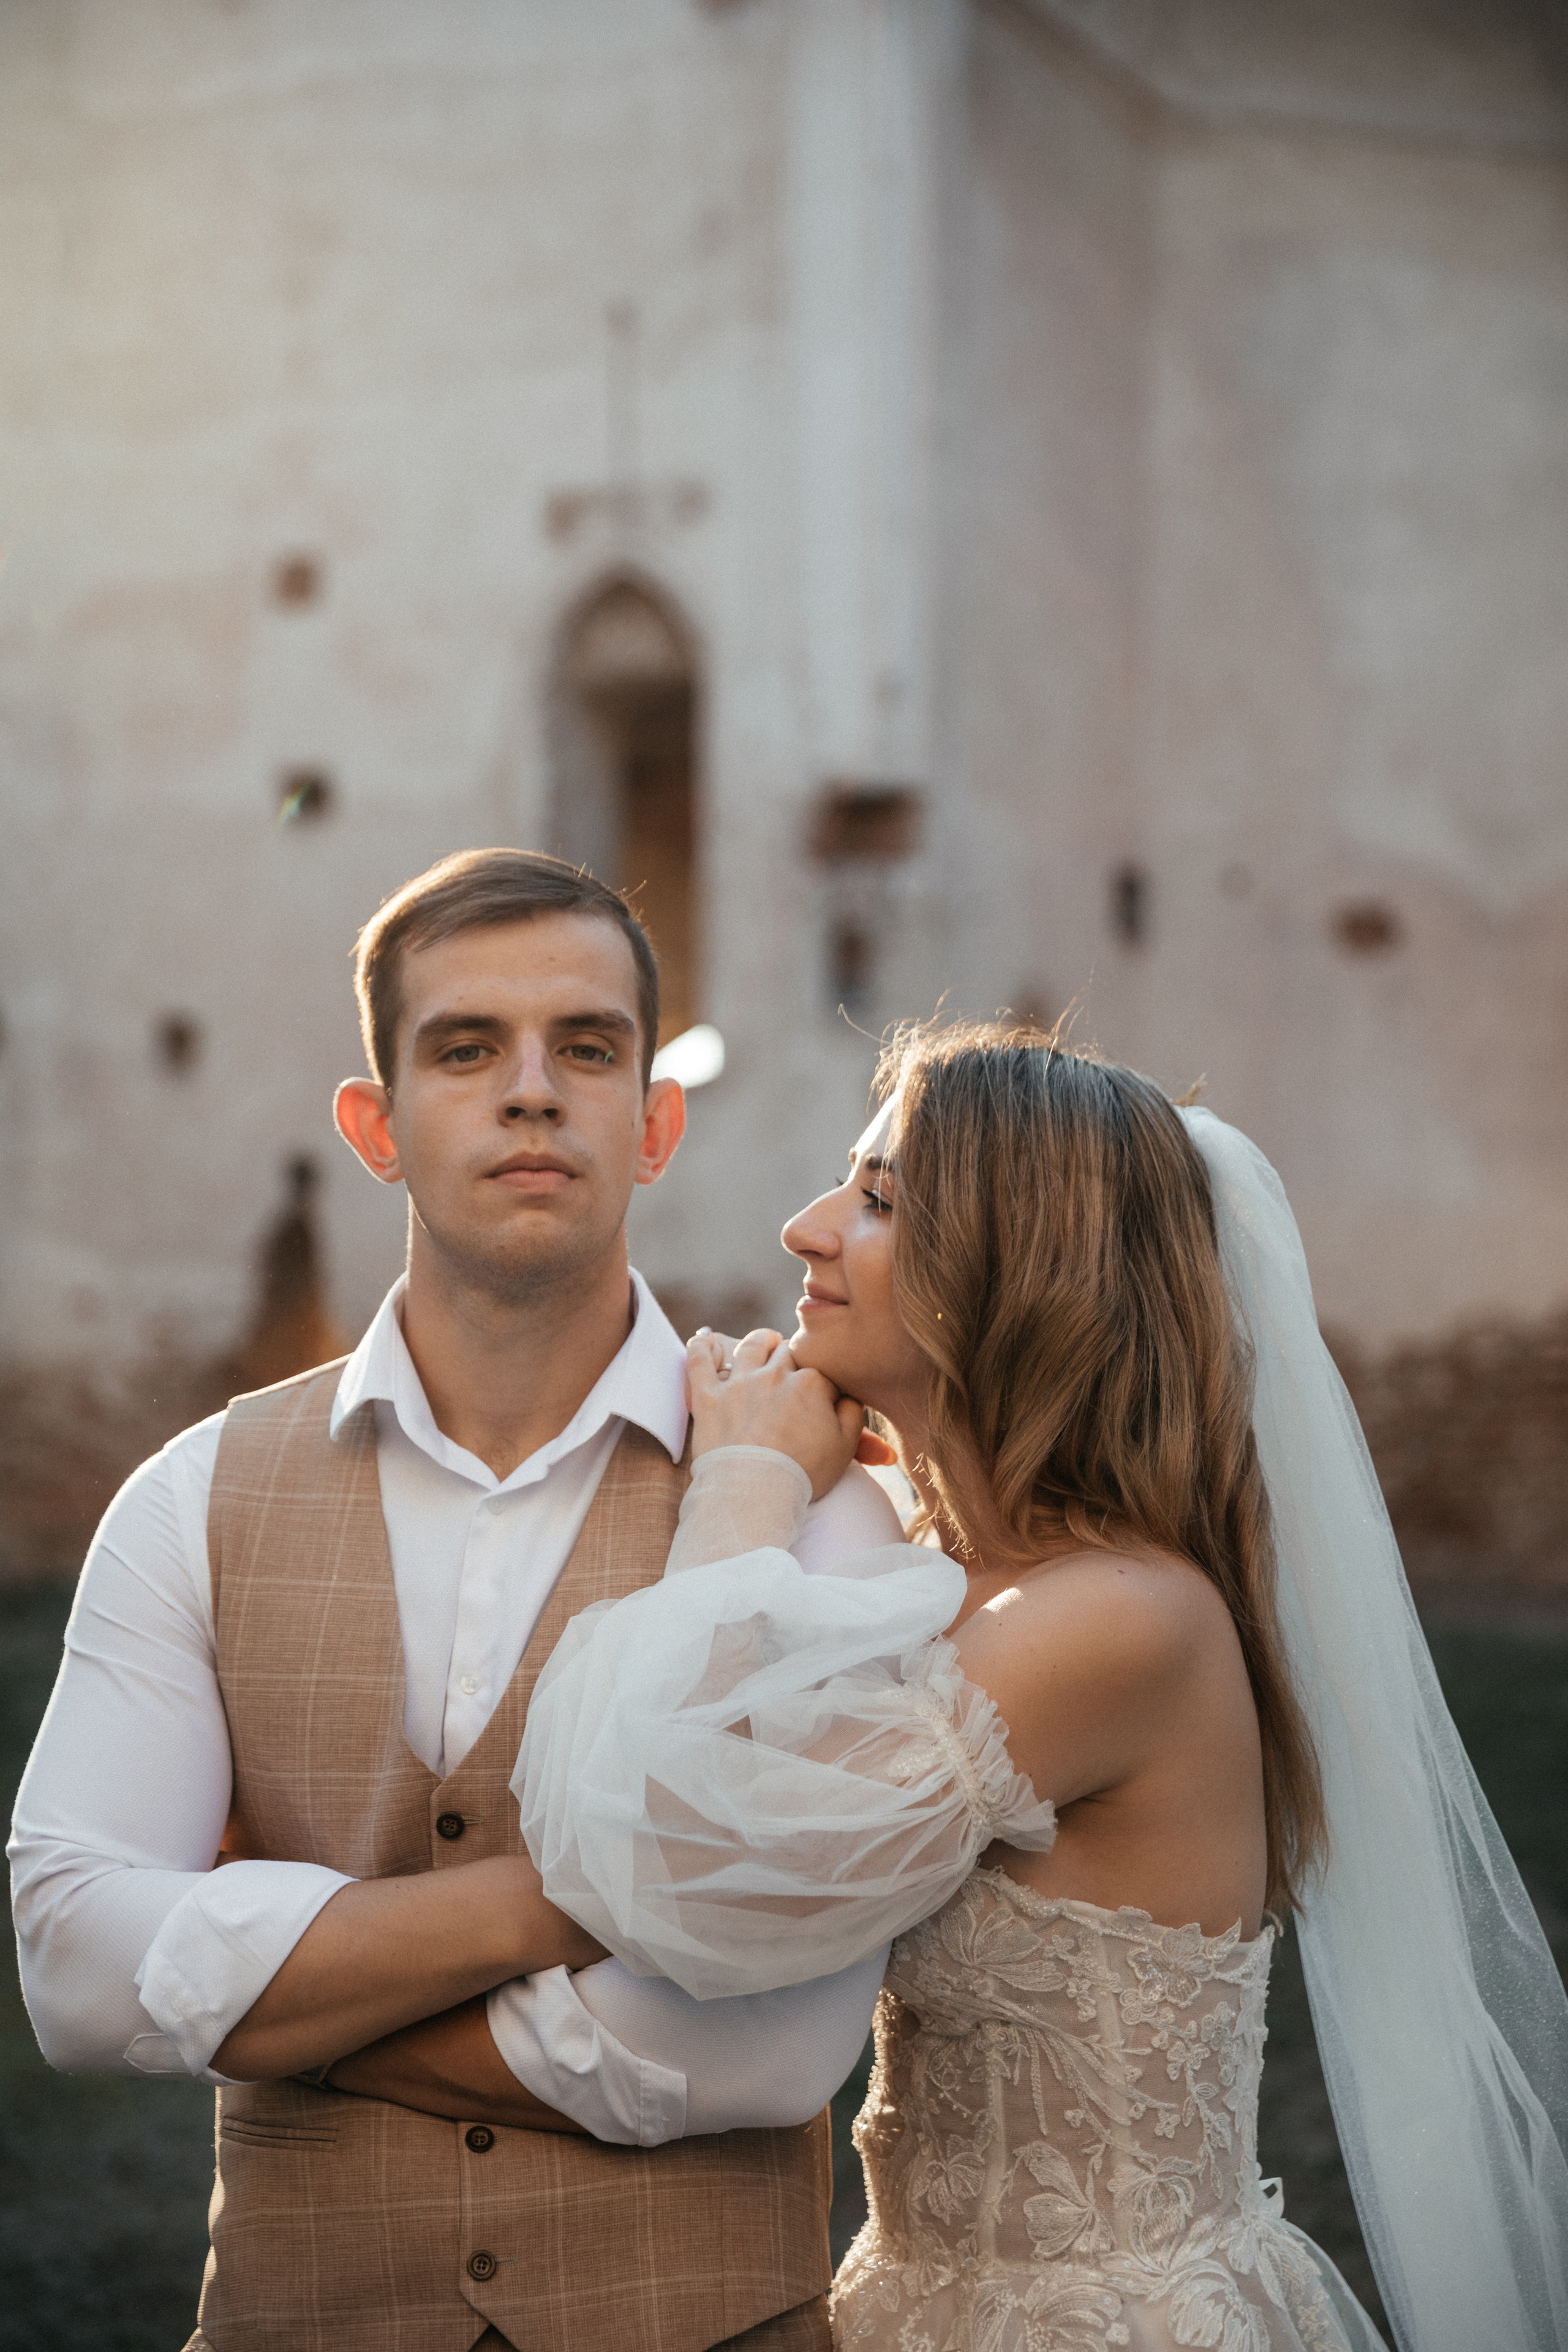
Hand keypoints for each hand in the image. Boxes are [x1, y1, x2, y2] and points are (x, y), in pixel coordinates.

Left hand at [687, 1328, 864, 1500]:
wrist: (755, 1493)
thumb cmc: (803, 1473)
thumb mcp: (845, 1446)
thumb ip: (853, 1412)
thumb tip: (849, 1394)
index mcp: (812, 1383)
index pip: (823, 1368)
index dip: (824, 1379)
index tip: (823, 1391)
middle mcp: (775, 1374)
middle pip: (788, 1352)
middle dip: (793, 1355)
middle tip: (794, 1364)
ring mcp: (739, 1383)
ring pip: (751, 1346)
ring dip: (760, 1340)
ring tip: (765, 1341)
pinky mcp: (708, 1397)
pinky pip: (699, 1361)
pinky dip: (701, 1347)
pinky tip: (704, 1339)